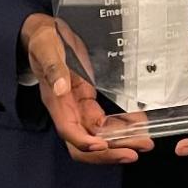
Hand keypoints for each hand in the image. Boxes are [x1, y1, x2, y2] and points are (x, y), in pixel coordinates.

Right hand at [20, 12, 152, 165]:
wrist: (46, 35)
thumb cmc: (44, 42)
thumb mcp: (47, 49)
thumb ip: (54, 68)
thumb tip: (60, 87)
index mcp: (56, 101)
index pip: (68, 130)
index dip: (84, 142)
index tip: (102, 145)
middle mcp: (68, 110)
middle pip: (86, 142)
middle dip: (109, 151)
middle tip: (134, 153)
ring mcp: (79, 108)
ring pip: (100, 135)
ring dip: (121, 142)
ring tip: (144, 142)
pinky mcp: (88, 103)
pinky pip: (106, 122)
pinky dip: (123, 126)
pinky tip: (139, 125)